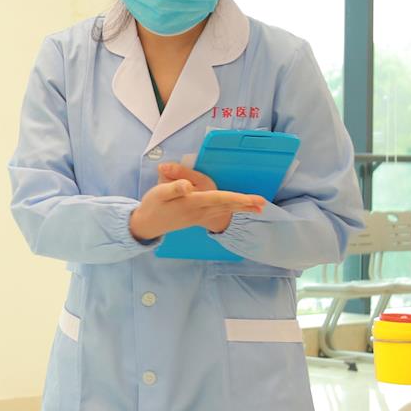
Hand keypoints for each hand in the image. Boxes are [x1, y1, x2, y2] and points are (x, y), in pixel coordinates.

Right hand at [130, 178, 265, 241]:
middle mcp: (199, 211)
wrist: (148, 225)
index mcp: (191, 202)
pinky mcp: (199, 218)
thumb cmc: (153, 206)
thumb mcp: (158, 193)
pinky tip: (241, 210)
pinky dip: (233, 211)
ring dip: (242, 208)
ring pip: (225, 210)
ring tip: (259, 206)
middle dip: (244, 204)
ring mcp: (200, 216)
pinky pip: (220, 213)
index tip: (249, 199)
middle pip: (225, 206)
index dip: (234, 198)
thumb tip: (187, 185)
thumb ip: (173, 188)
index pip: (216, 198)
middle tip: (262, 203)